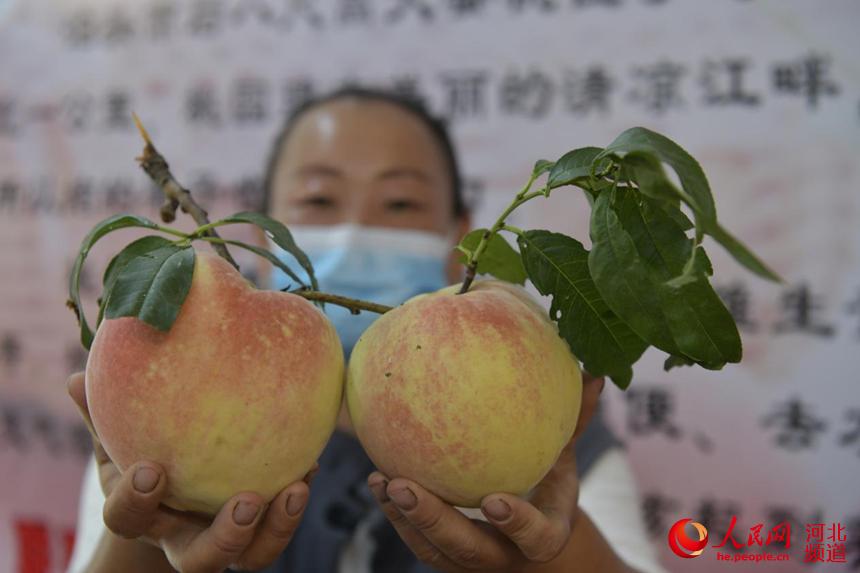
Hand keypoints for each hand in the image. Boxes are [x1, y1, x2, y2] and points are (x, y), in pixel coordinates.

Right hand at [68, 372, 313, 572]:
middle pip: (203, 559)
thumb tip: (75, 377)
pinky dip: (296, 499)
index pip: (129, 520)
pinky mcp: (260, 532)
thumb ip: (103, 415)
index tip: (150, 471)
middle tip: (248, 501)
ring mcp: (226, 541)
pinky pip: (281, 526)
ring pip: (253, 555)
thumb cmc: (145, 457)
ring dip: (278, 527)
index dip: (136, 502)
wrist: (177, 499)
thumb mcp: (120, 440)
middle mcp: (186, 539)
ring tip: (297, 486)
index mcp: (145, 517)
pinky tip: (311, 462)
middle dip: (226, 536)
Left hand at [368, 373, 606, 571]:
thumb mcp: (564, 462)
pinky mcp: (446, 559)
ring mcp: (472, 565)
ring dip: (406, 519)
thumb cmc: (549, 489)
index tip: (494, 500)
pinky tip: (377, 482)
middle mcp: (506, 557)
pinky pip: (418, 541)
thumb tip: (595, 374)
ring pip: (435, 552)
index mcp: (544, 536)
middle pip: (469, 551)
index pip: (535, 538)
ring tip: (383, 481)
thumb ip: (574, 423)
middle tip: (404, 487)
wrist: (533, 543)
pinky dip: (396, 515)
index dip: (517, 523)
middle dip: (435, 522)